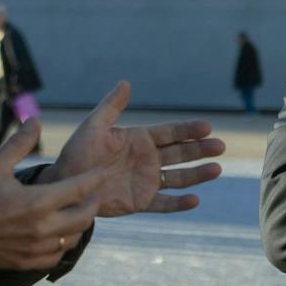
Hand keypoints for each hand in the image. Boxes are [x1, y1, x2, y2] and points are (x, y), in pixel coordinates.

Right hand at [0, 120, 109, 270]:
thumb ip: (20, 143)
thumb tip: (36, 119)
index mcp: (37, 202)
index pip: (79, 189)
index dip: (95, 179)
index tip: (103, 172)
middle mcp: (41, 228)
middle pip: (84, 217)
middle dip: (92, 202)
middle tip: (92, 193)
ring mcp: (35, 248)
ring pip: (73, 238)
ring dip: (80, 224)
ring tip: (78, 211)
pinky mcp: (26, 263)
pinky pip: (56, 257)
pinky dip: (63, 245)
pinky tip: (60, 234)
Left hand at [44, 81, 224, 216]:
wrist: (66, 185)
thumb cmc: (76, 154)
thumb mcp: (93, 127)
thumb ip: (111, 107)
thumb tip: (125, 82)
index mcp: (139, 139)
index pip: (169, 133)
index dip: (188, 130)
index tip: (207, 126)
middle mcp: (147, 160)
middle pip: (180, 153)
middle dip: (200, 150)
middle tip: (220, 146)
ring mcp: (146, 181)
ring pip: (178, 178)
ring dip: (198, 175)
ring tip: (216, 169)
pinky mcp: (141, 202)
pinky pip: (164, 203)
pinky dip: (179, 204)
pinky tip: (195, 200)